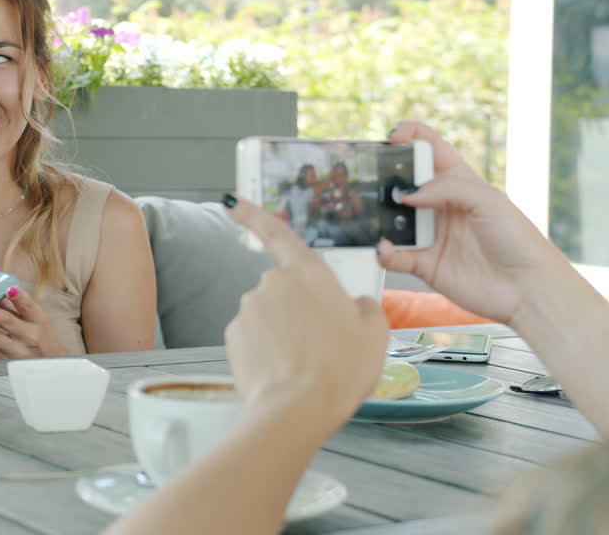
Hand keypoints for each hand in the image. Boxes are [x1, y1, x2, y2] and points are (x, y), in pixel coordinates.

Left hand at [0, 287, 67, 359]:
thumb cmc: (42, 340)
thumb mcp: (36, 321)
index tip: (9, 289)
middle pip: (9, 322)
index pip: (29, 307)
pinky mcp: (6, 362)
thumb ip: (17, 306)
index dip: (19, 297)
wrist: (49, 366)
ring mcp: (17, 351)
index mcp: (38, 322)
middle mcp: (29, 336)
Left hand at [223, 198, 388, 434]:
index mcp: (309, 273)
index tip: (232, 201)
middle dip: (298, 308)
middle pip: (285, 289)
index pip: (279, 233)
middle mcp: (273, 283)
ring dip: (283, 332)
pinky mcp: (233, 336)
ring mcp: (249, 308)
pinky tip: (283, 371)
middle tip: (321, 341)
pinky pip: (253, 337)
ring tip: (306, 363)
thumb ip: (365, 308)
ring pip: (269, 315)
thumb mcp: (375, 334)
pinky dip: (266, 350)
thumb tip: (356, 305)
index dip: (254, 214)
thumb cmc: (341, 368)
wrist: (298, 408)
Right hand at [375, 120, 576, 324]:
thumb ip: (447, 188)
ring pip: (394, 218)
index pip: (431, 149)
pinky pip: (395, 255)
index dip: (411, 137)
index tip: (393, 138)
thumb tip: (407, 194)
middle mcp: (442, 206)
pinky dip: (384, 251)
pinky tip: (385, 248)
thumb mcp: (488, 200)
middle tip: (377, 179)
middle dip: (388, 176)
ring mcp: (431, 235)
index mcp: (459, 182)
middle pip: (406, 182)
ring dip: (381, 215)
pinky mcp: (424, 264)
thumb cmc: (517, 239)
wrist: (527, 288)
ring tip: (375, 213)